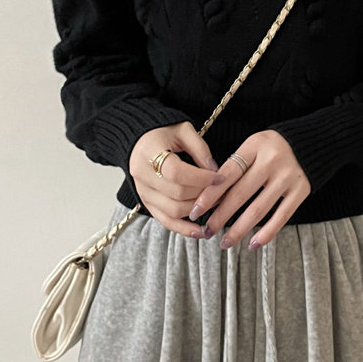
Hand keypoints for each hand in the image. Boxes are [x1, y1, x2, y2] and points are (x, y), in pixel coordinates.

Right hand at [128, 121, 225, 237]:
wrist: (139, 140)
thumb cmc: (163, 131)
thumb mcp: (183, 130)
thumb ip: (200, 148)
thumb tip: (215, 171)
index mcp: (149, 152)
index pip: (176, 172)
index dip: (201, 178)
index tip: (221, 177)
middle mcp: (142, 175)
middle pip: (177, 194)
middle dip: (203, 194)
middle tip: (223, 191)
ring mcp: (143, 192)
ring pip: (173, 210)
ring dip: (198, 210)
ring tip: (216, 204)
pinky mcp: (147, 203)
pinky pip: (165, 221)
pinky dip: (183, 229)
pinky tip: (200, 232)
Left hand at [188, 129, 311, 249]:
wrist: (311, 143)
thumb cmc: (272, 147)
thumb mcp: (252, 145)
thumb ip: (235, 166)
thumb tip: (210, 198)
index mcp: (255, 145)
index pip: (227, 174)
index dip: (209, 195)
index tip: (196, 212)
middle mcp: (272, 160)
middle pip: (240, 194)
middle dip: (220, 216)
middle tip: (207, 231)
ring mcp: (288, 177)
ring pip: (258, 210)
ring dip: (239, 230)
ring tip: (225, 242)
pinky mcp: (301, 191)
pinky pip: (281, 217)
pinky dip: (266, 233)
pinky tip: (253, 244)